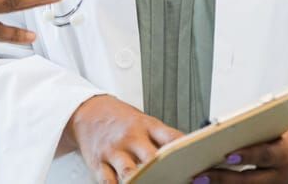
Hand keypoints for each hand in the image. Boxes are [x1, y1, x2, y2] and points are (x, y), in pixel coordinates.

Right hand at [62, 95, 183, 182]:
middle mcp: (131, 137)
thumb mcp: (145, 122)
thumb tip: (192, 156)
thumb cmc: (123, 121)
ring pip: (129, 172)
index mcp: (148, 126)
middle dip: (165, 171)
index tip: (198, 164)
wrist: (88, 112)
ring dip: (141, 182)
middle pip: (152, 157)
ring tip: (151, 183)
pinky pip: (107, 182)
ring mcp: (114, 151)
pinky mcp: (98, 164)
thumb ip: (163, 139)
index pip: (172, 137)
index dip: (187, 150)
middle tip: (176, 179)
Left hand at [196, 127, 287, 182]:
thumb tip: (224, 126)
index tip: (228, 155)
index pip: (264, 155)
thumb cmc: (285, 139)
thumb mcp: (278, 129)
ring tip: (199, 180)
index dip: (247, 156)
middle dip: (224, 178)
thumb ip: (256, 129)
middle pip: (249, 180)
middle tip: (201, 175)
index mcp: (283, 154)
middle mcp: (278, 175)